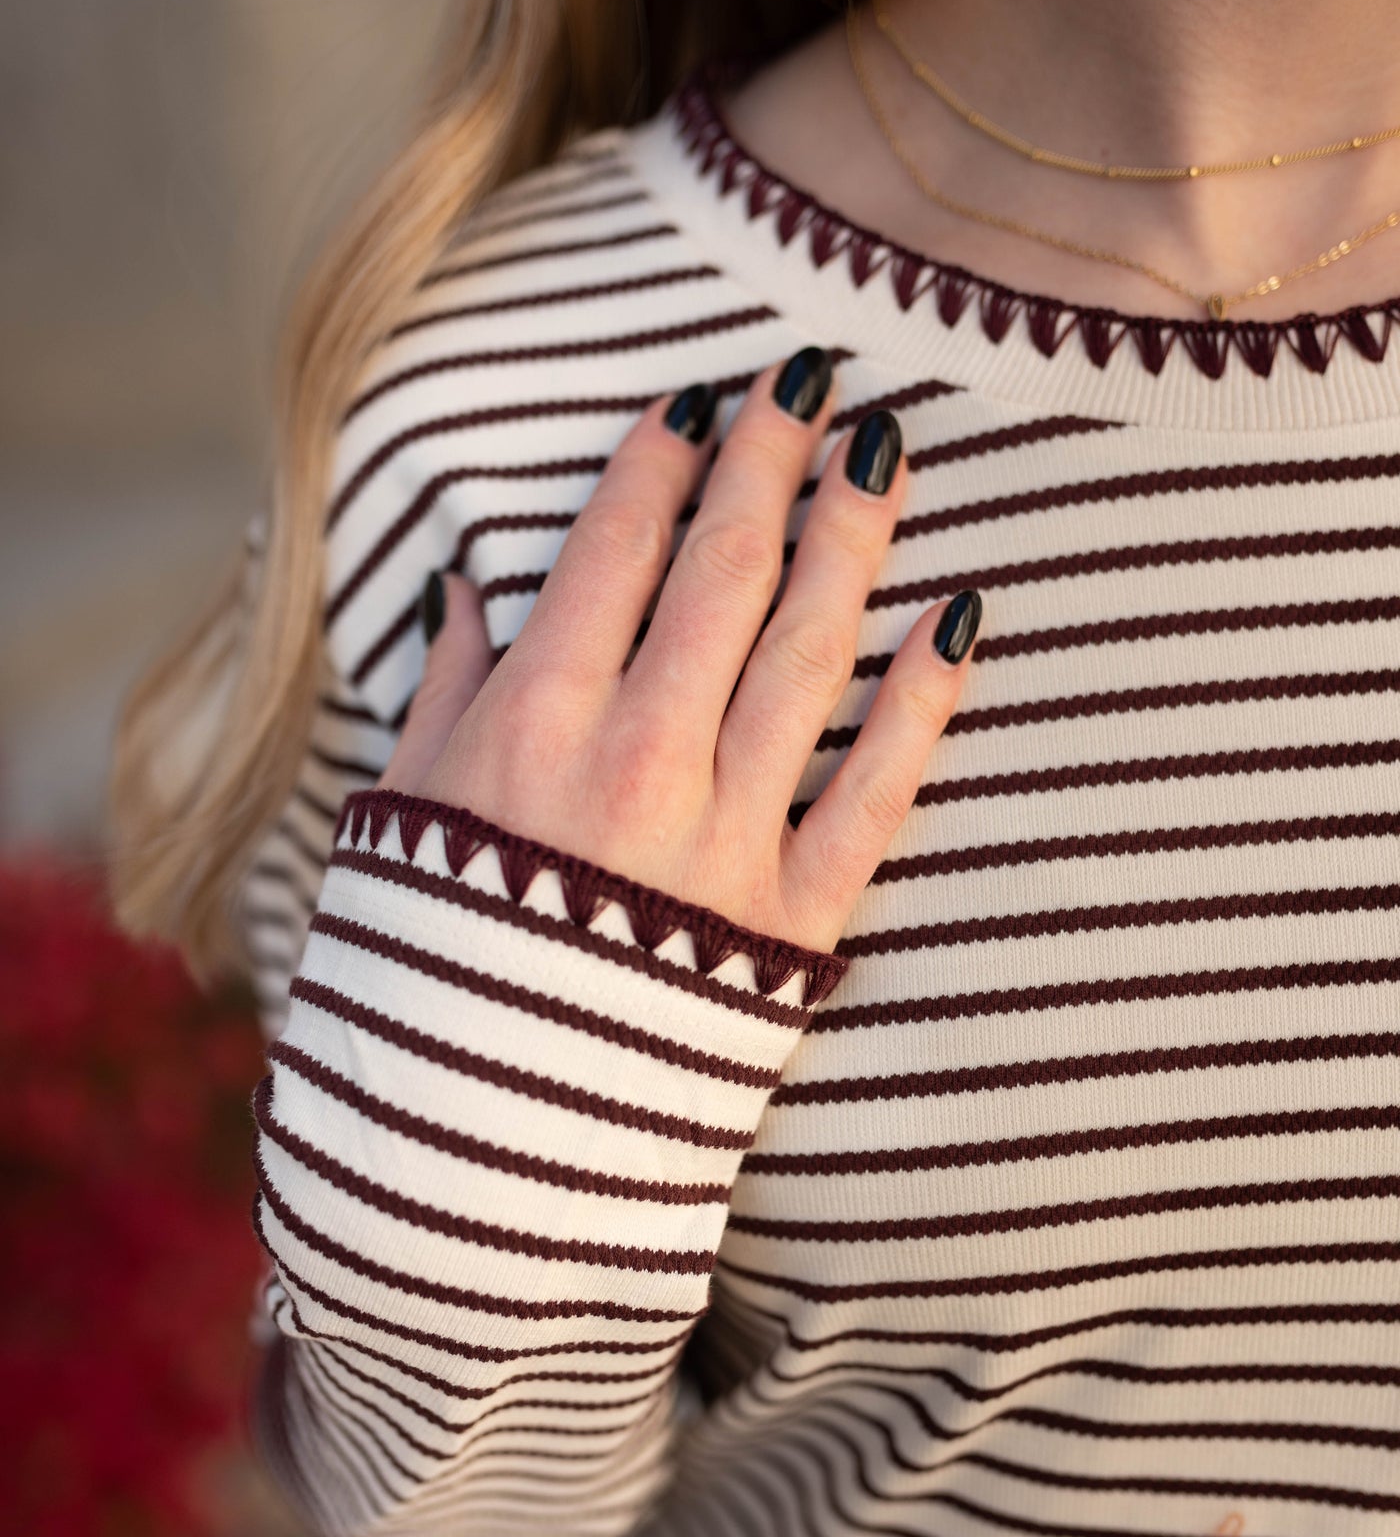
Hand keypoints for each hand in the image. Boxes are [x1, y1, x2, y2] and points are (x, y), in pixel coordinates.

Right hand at [377, 348, 980, 955]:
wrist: (480, 1152)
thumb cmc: (425, 975)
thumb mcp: (403, 820)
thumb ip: (447, 696)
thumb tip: (472, 592)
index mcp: (529, 729)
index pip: (612, 557)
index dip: (660, 468)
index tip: (695, 408)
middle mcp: (637, 765)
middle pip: (723, 578)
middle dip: (766, 464)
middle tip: (804, 384)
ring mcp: (726, 841)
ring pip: (809, 655)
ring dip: (850, 540)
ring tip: (881, 454)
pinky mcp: (797, 921)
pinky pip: (878, 791)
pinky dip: (927, 702)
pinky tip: (962, 617)